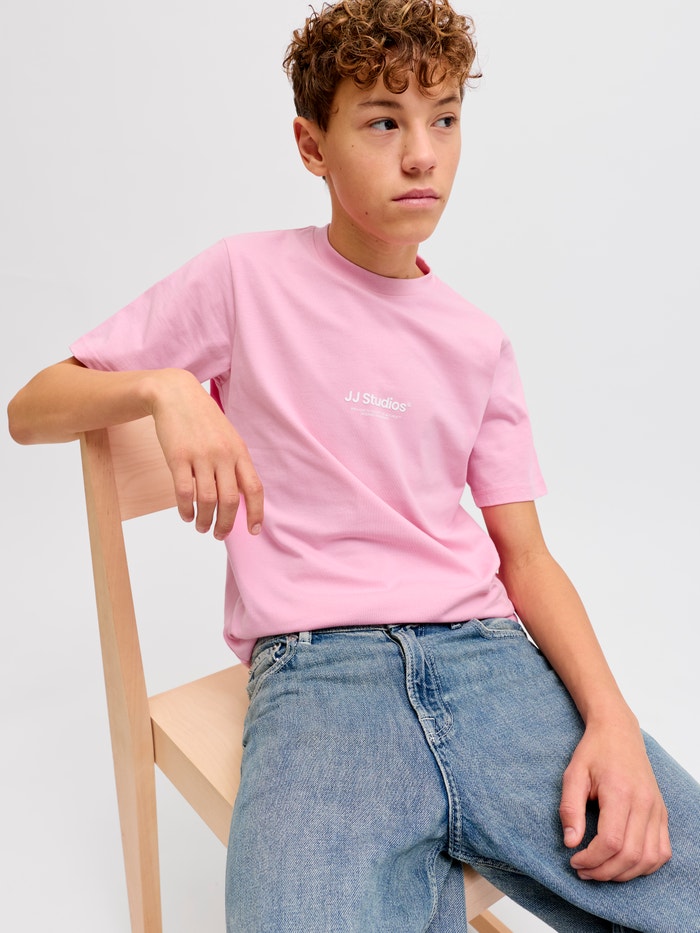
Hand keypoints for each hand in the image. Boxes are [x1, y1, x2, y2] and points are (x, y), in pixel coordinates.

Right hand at [149, 369, 263, 539]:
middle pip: (230, 500)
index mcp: (239, 452)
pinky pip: (184, 492)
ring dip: (205, 520)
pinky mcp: (178, 457)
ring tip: (202, 527)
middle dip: (226, 524)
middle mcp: (223, 455)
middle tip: (220, 535)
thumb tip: (239, 496)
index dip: (255, 513)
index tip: (252, 530)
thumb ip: (235, 464)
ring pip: (207, 500)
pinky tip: (186, 515)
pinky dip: (186, 509)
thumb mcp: (228, 437)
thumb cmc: (203, 419)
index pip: (254, 488)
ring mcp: (200, 456)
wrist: (176, 394)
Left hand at [559, 716, 671, 881]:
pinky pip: (661, 852)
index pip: (611, 841)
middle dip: (604, 872)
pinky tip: (623, 864)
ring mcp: (657, 810)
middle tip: (583, 870)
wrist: (619, 732)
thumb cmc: (594, 752)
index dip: (592, 859)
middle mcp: (644, 803)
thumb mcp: (573, 774)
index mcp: (620, 792)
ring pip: (649, 859)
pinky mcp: (662, 814)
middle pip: (631, 855)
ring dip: (624, 874)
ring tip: (600, 870)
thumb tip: (571, 843)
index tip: (574, 859)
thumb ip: (570, 808)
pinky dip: (644, 866)